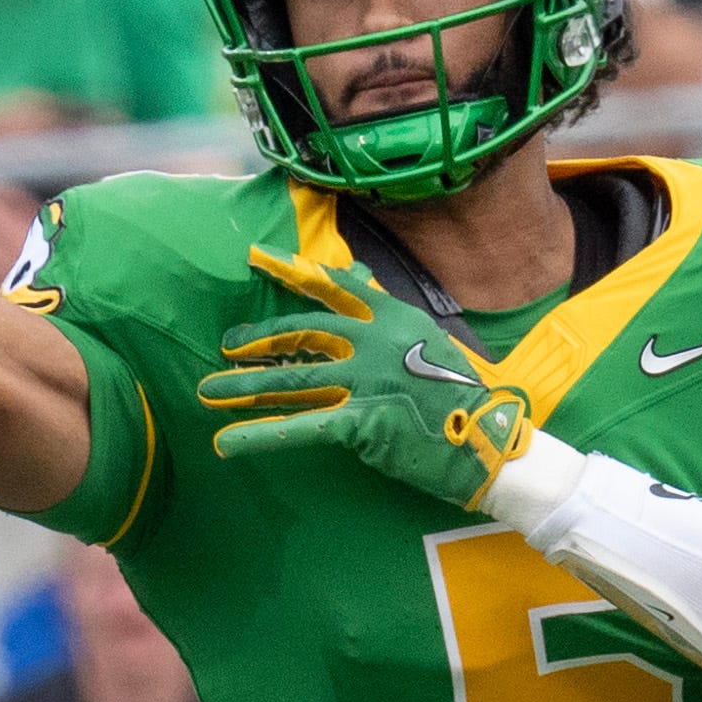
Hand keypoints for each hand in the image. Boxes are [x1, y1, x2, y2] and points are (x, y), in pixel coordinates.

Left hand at [198, 248, 533, 510]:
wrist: (493, 444)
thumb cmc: (464, 395)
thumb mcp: (430, 339)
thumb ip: (387, 312)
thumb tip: (360, 274)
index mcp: (392, 317)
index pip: (335, 286)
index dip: (294, 270)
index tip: (258, 258)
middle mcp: (374, 342)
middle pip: (303, 333)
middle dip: (259, 340)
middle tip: (226, 346)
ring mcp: (366, 382)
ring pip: (291, 380)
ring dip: (244, 386)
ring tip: (208, 392)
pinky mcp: (360, 423)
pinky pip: (299, 428)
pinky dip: (259, 436)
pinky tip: (226, 442)